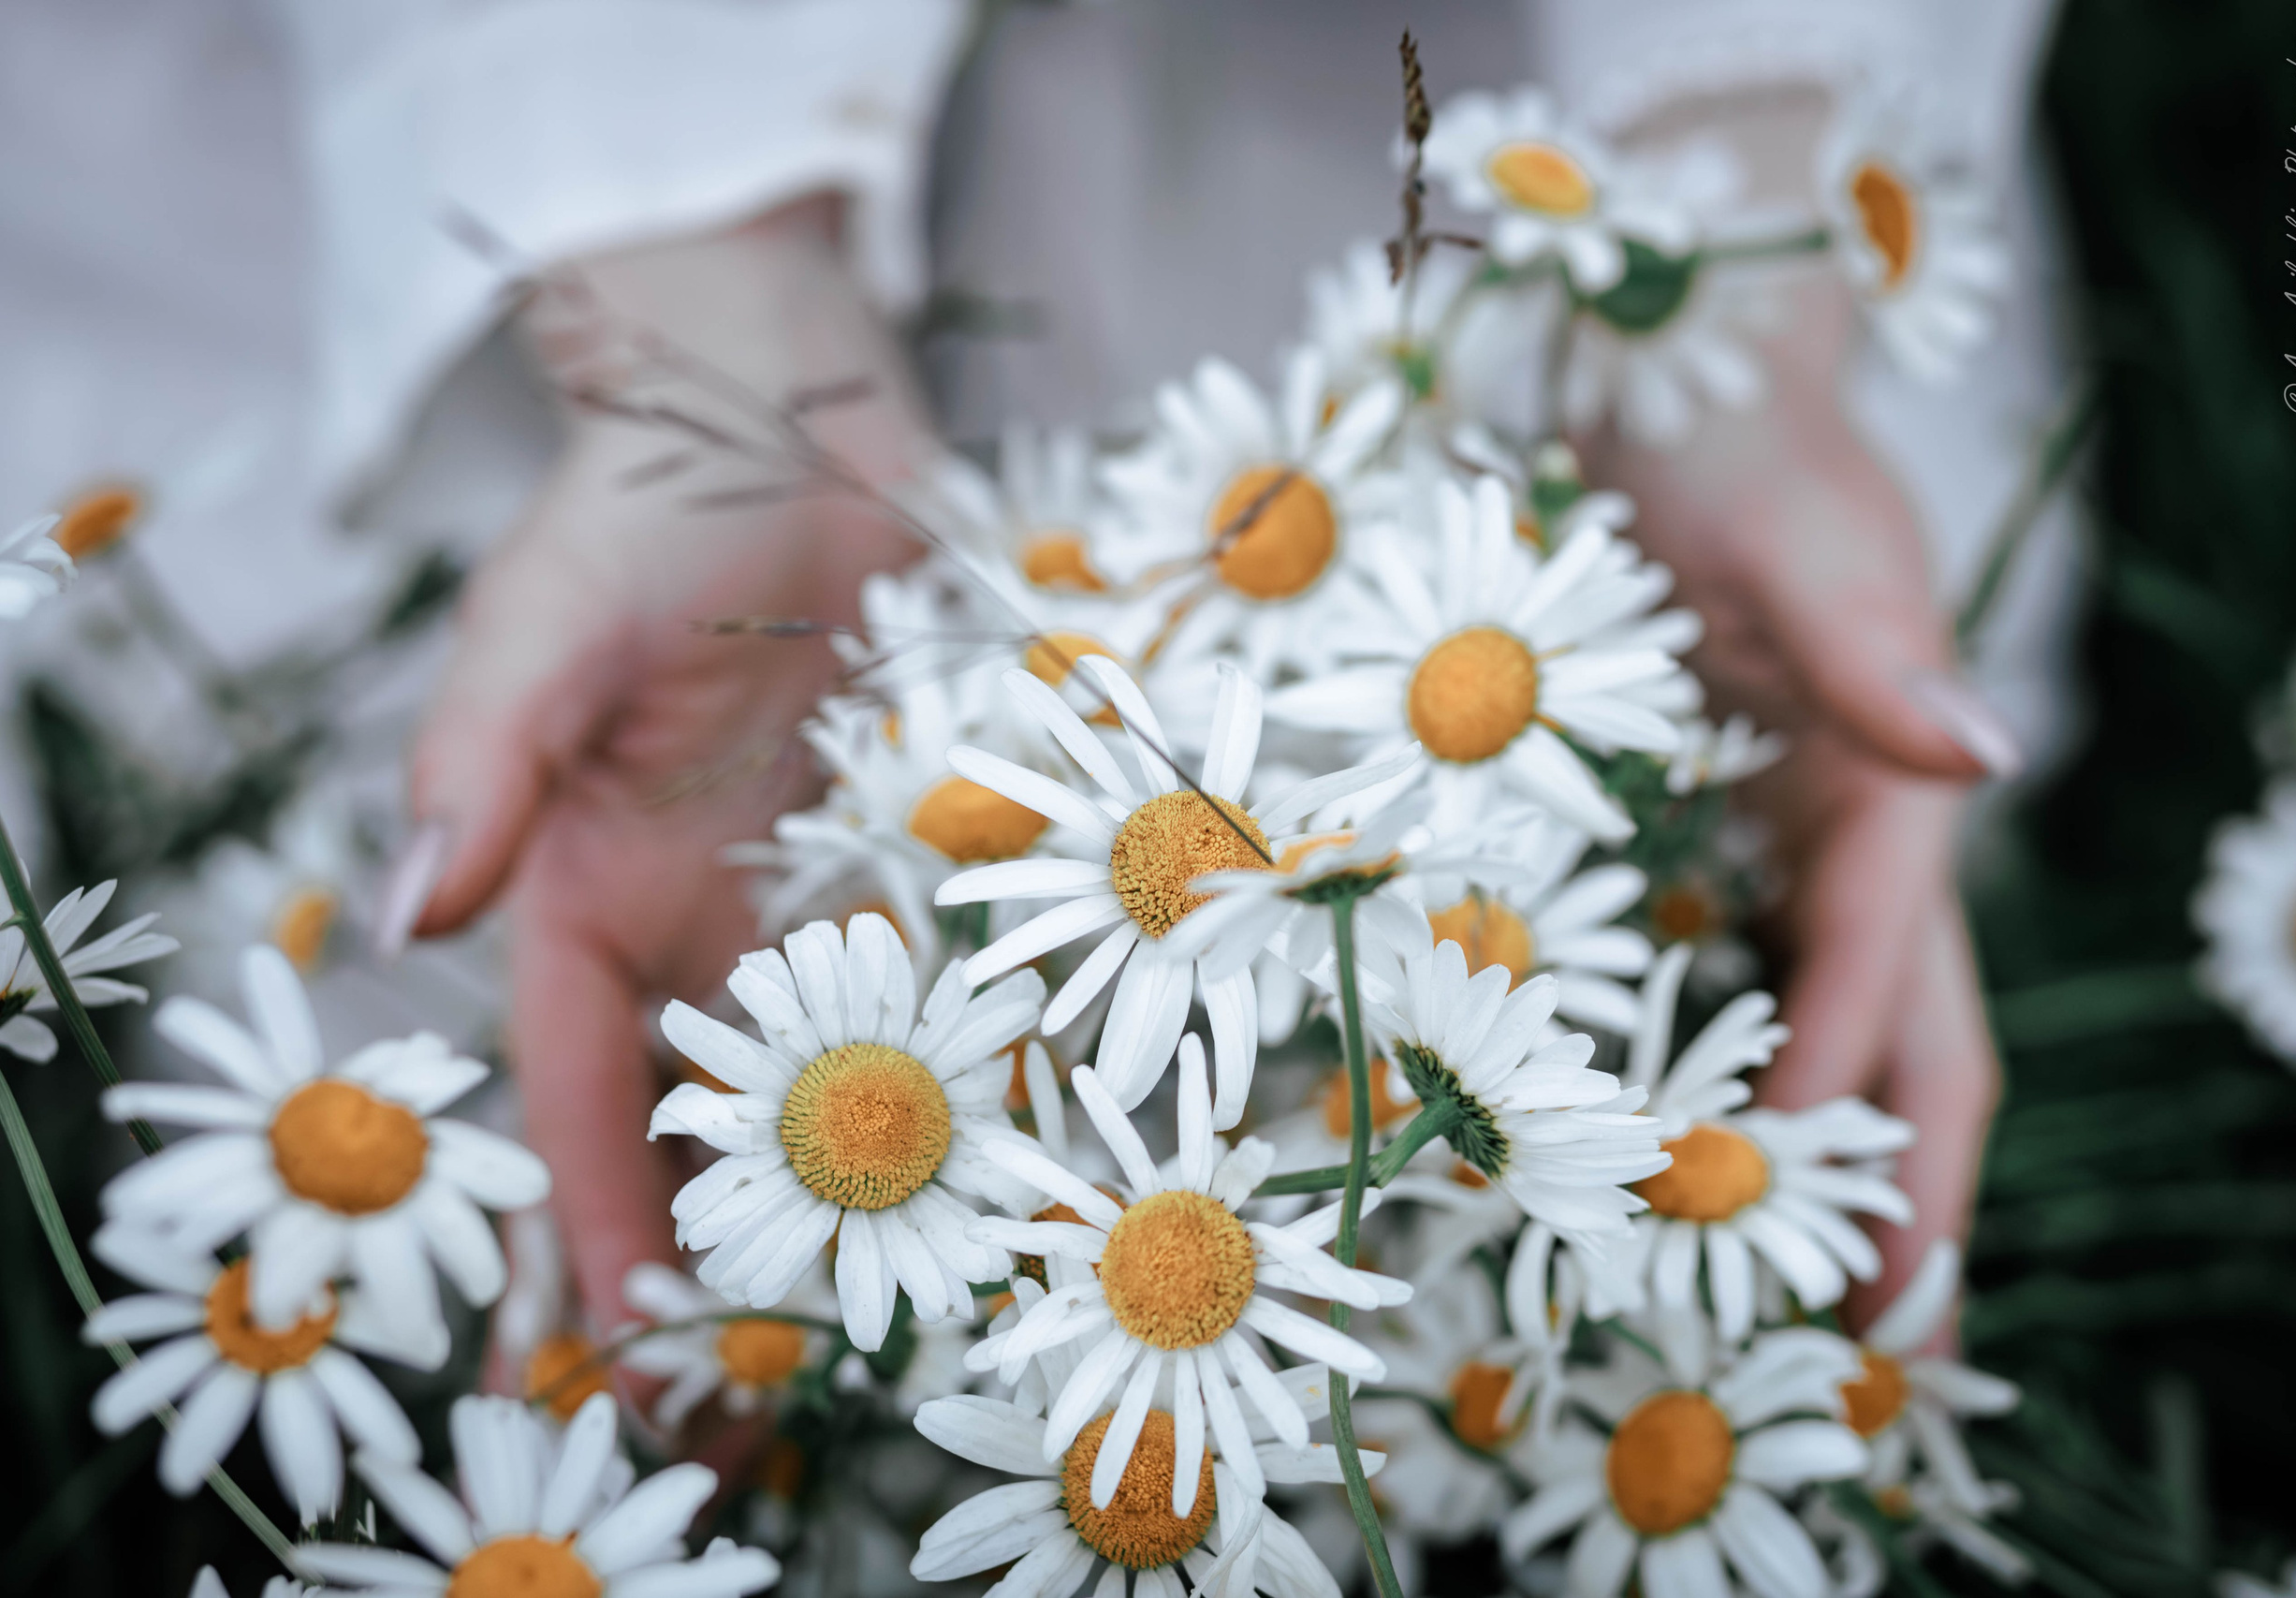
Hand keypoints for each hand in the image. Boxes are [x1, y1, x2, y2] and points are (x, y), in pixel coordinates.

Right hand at [396, 200, 923, 1332]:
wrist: (789, 419)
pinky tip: (1042, 1138)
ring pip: (848, 1071)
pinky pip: (957, 968)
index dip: (600, 1206)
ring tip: (921, 1311)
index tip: (628, 1327)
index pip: (586, 1084)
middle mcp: (709, 921)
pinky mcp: (924, 847)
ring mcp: (823, 893)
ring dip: (876, 1186)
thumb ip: (483, 760)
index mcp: (589, 895)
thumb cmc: (640, 509)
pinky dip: (988, 1053)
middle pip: (719, 1116)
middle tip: (767, 1388)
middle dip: (738, 1245)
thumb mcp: (543, 626)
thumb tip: (412, 906)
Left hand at [1585, 264, 2011, 1338]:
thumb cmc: (1742, 450)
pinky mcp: (1728, 847)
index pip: (1877, 975)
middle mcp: (1861, 846)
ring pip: (1839, 1050)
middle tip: (1881, 1365)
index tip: (1778, 1222)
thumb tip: (1981, 753)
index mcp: (1894, 795)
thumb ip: (1880, 647)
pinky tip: (1691, 1170)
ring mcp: (1795, 857)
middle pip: (1911, 1052)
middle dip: (1907, 1205)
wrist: (1680, 397)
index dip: (1838, 1097)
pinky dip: (1740, 1096)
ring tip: (1802, 1326)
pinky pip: (1749, 997)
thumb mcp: (1805, 535)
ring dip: (1833, 1182)